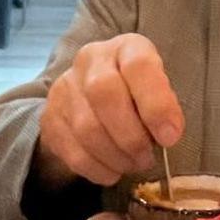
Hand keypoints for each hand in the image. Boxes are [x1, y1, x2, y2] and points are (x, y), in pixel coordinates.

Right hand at [37, 33, 183, 185]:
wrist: (93, 98)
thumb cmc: (138, 94)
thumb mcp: (158, 88)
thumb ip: (165, 104)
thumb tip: (168, 134)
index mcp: (126, 47)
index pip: (138, 66)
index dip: (156, 104)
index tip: (170, 137)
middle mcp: (90, 60)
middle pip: (104, 94)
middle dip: (131, 136)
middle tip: (148, 158)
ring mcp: (65, 88)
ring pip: (86, 128)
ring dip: (116, 157)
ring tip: (133, 164)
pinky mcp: (49, 118)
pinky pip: (73, 151)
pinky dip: (98, 169)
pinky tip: (113, 171)